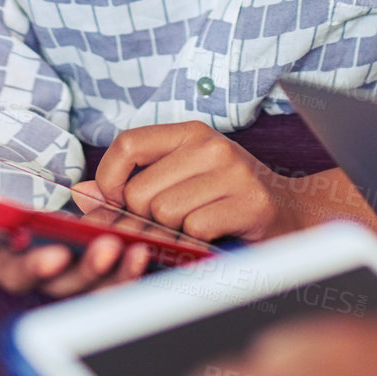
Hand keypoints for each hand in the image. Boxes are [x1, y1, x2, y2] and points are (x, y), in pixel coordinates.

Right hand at [0, 184, 151, 297]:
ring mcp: (45, 279)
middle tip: (56, 260)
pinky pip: (102, 283)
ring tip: (116, 249)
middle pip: (20, 278)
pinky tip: (142, 254)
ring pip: (70, 287)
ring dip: (94, 272)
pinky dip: (122, 273)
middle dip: (38, 271)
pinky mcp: (80, 278)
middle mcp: (6, 274)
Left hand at [84, 120, 376, 243]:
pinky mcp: (250, 201)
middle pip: (141, 192)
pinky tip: (216, 236)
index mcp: (189, 132)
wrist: (296, 214)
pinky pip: (195, 230)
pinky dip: (198, 243)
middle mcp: (210, 144)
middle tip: (171, 226)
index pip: (127, 144)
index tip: (117, 204)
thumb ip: (129, 186)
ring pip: (165, 213)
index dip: (110, 180)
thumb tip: (80, 193)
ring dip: (175, 233)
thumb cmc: (229, 199)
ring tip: (198, 229)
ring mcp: (233, 171)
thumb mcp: (180, 181)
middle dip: (147, 220)